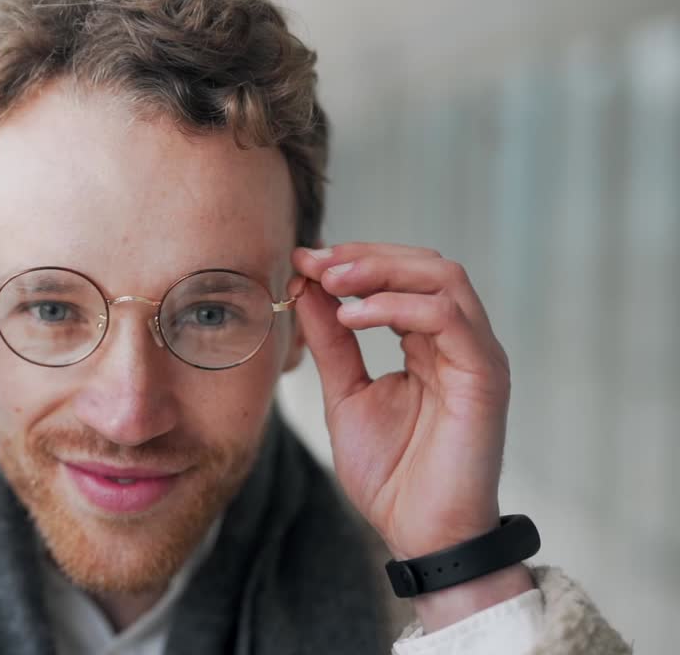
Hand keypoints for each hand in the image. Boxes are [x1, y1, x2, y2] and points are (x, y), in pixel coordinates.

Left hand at [291, 242, 531, 628]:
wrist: (419, 532)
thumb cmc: (391, 473)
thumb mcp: (346, 392)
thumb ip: (331, 341)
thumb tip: (306, 287)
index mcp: (431, 343)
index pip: (403, 276)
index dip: (354, 260)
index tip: (304, 259)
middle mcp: (460, 342)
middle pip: (426, 265)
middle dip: (365, 256)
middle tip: (316, 262)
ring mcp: (477, 356)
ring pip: (443, 278)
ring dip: (381, 271)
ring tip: (332, 282)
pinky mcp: (485, 377)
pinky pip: (448, 318)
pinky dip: (397, 307)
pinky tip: (353, 317)